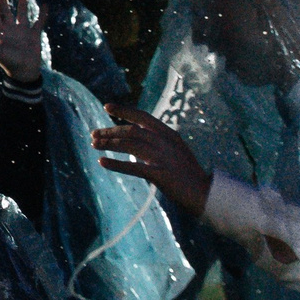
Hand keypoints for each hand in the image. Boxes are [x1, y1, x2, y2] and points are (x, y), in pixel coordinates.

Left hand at [0, 0, 43, 80]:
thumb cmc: (9, 64)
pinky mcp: (34, 35)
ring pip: (21, 13)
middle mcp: (11, 29)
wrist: (24, 73)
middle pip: (5, 10)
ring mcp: (22, 31)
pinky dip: (42, 14)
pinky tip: (45, 5)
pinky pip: (39, 22)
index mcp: (1, 32)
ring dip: (22, 2)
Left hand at [93, 104, 213, 215]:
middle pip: (132, 131)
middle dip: (110, 131)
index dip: (124, 110)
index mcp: (169, 134)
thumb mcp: (175, 151)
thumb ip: (157, 142)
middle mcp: (165, 142)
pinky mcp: (160, 174)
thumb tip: (133, 139)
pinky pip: (134, 167)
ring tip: (94, 145)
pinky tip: (102, 162)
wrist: (205, 193)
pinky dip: (116, 164)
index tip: (107, 106)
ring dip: (109, 144)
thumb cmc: (188, 174)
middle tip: (94, 135)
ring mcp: (163, 158)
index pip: (143, 116)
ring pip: (130, 145)